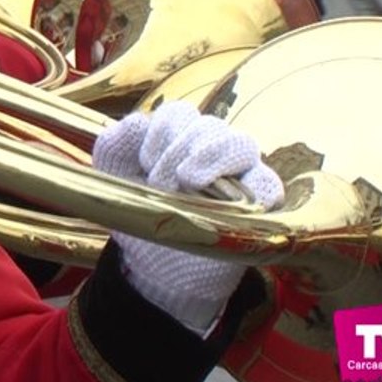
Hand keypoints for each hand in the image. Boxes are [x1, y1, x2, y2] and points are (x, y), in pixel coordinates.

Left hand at [92, 101, 282, 333]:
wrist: (156, 267)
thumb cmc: (141, 215)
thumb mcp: (114, 180)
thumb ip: (114, 146)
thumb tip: (135, 123)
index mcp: (179, 138)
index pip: (180, 114)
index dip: (162, 130)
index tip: (144, 160)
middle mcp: (213, 149)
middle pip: (208, 126)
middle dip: (179, 149)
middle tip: (160, 181)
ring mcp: (240, 174)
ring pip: (240, 144)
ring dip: (210, 157)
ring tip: (187, 180)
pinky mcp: (258, 205)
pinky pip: (268, 183)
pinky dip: (254, 185)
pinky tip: (229, 198)